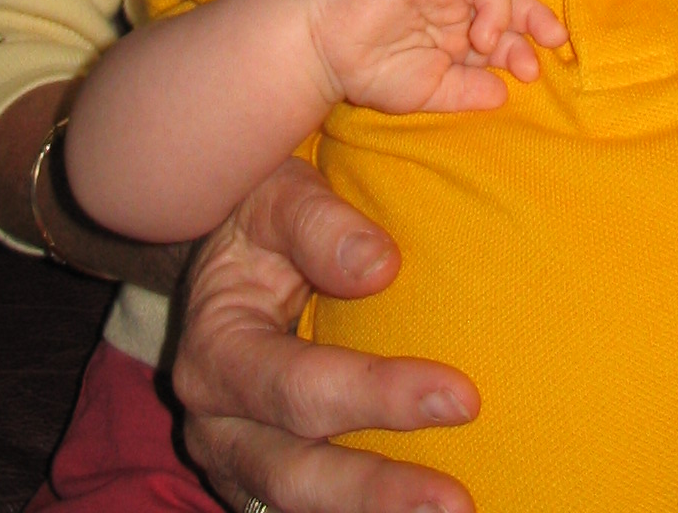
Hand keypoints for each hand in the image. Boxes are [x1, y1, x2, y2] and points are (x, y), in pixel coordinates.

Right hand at [174, 155, 478, 512]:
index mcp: (215, 350)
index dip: (377, 396)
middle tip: (456, 503)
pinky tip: (417, 511)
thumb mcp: (276, 195)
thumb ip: (320, 223)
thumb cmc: (262, 218)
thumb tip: (379, 266)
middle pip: (293, 475)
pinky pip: (308, 511)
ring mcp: (238, 460)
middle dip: (376, 493)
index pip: (297, 386)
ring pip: (299, 507)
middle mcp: (217, 422)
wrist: (227, 255)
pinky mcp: (264, 480)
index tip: (462, 398)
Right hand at [308, 0, 566, 114]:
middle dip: (532, 18)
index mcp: (457, 31)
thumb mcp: (428, 91)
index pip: (504, 29)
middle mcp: (453, 1)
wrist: (320, 53)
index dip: (525, 43)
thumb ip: (466, 91)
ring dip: (500, 4)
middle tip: (548, 40)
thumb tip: (505, 92)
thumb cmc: (368, 71)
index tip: (535, 68)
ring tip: (484, 39)